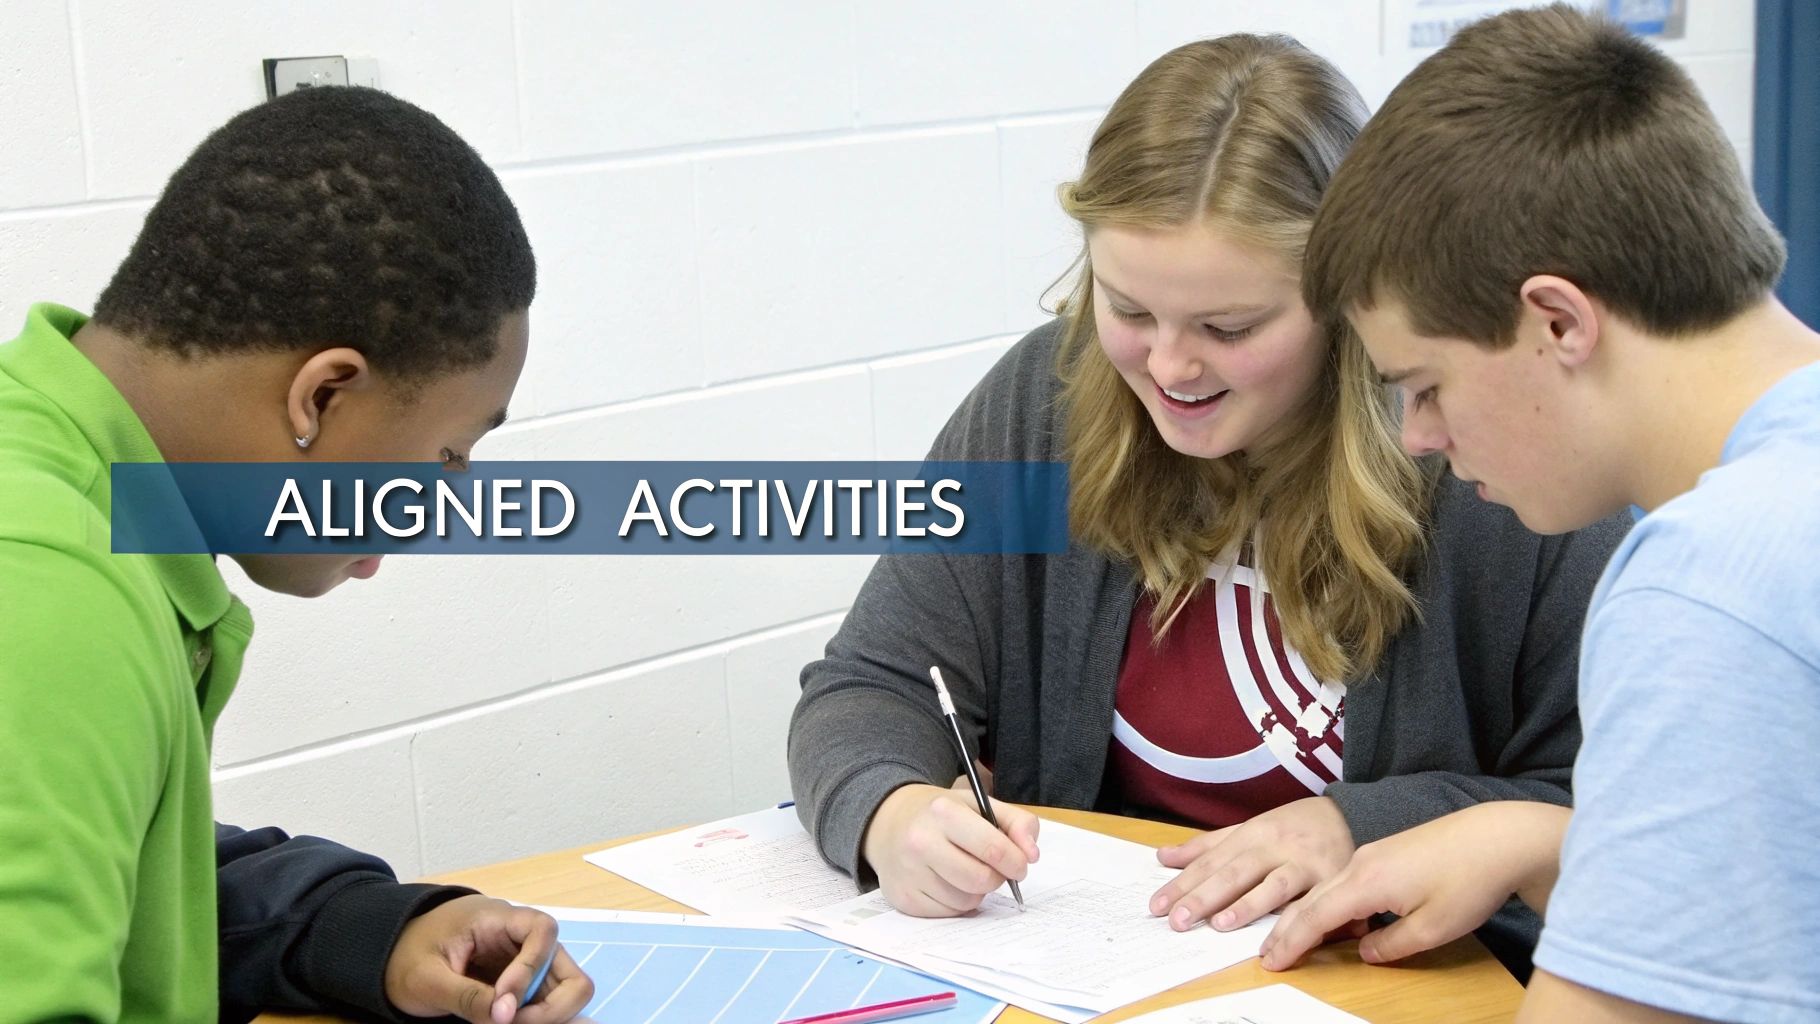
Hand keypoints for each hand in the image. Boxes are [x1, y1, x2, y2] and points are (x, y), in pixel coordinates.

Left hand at [384, 894, 594, 1023]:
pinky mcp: (521, 986)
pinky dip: (537, 1019)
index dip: (531, 968)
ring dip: (547, 1015)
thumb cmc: (407, 957)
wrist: (393, 958)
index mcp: (498, 919)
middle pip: (568, 968)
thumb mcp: (427, 980)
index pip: (542, 930)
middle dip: (552, 1005)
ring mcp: (526, 964)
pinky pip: (545, 1004)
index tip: (503, 1004)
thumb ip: (467, 997)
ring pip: (565, 990)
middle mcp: (522, 940)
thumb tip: (504, 1018)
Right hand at [862, 783, 1040, 916]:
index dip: (1016, 862)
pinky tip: (946, 882)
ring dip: (975, 891)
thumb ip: (1017, 822)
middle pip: (981, 880)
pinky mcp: (903, 898)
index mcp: (944, 812)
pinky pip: (948, 913)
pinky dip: (956, 902)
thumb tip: (1031, 855)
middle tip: (991, 868)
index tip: (1019, 864)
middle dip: (996, 877)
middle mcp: (920, 842)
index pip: (994, 849)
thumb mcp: (980, 804)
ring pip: (966, 901)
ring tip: (964, 871)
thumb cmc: (943, 815)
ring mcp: (909, 873)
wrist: (890, 822)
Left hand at [1149, 796, 1353, 931]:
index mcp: (1250, 834)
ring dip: (1247, 906)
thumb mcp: (1249, 828)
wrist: (1353, 814)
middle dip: (1204, 897)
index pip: (1210, 861)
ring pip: (1272, 885)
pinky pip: (1310, 902)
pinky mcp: (1330, 879)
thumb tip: (1163, 856)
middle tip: (1177, 920)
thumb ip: (1207, 845)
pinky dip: (1294, 919)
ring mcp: (1303, 863)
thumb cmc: (1293, 826)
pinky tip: (1278, 937)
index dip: (1183, 884)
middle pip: (1234, 872)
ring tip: (1220, 924)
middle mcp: (1274, 846)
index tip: (1157, 905)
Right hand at [1259, 802, 1567, 970]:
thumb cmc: (1469, 880)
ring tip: (1288, 934)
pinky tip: (1328, 912)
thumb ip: (1392, 945)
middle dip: (1286, 929)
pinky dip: (1325, 899)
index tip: (1272, 962)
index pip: (1315, 917)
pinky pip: (1343, 879)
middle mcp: (1360, 863)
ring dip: (1304, 913)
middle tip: (1267, 954)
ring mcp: (1372, 853)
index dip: (1292, 942)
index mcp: (1366, 882)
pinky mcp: (1386, 851)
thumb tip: (1365, 952)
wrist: (1500, 836)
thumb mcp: (1433, 928)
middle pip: (1312, 899)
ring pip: (1326, 887)